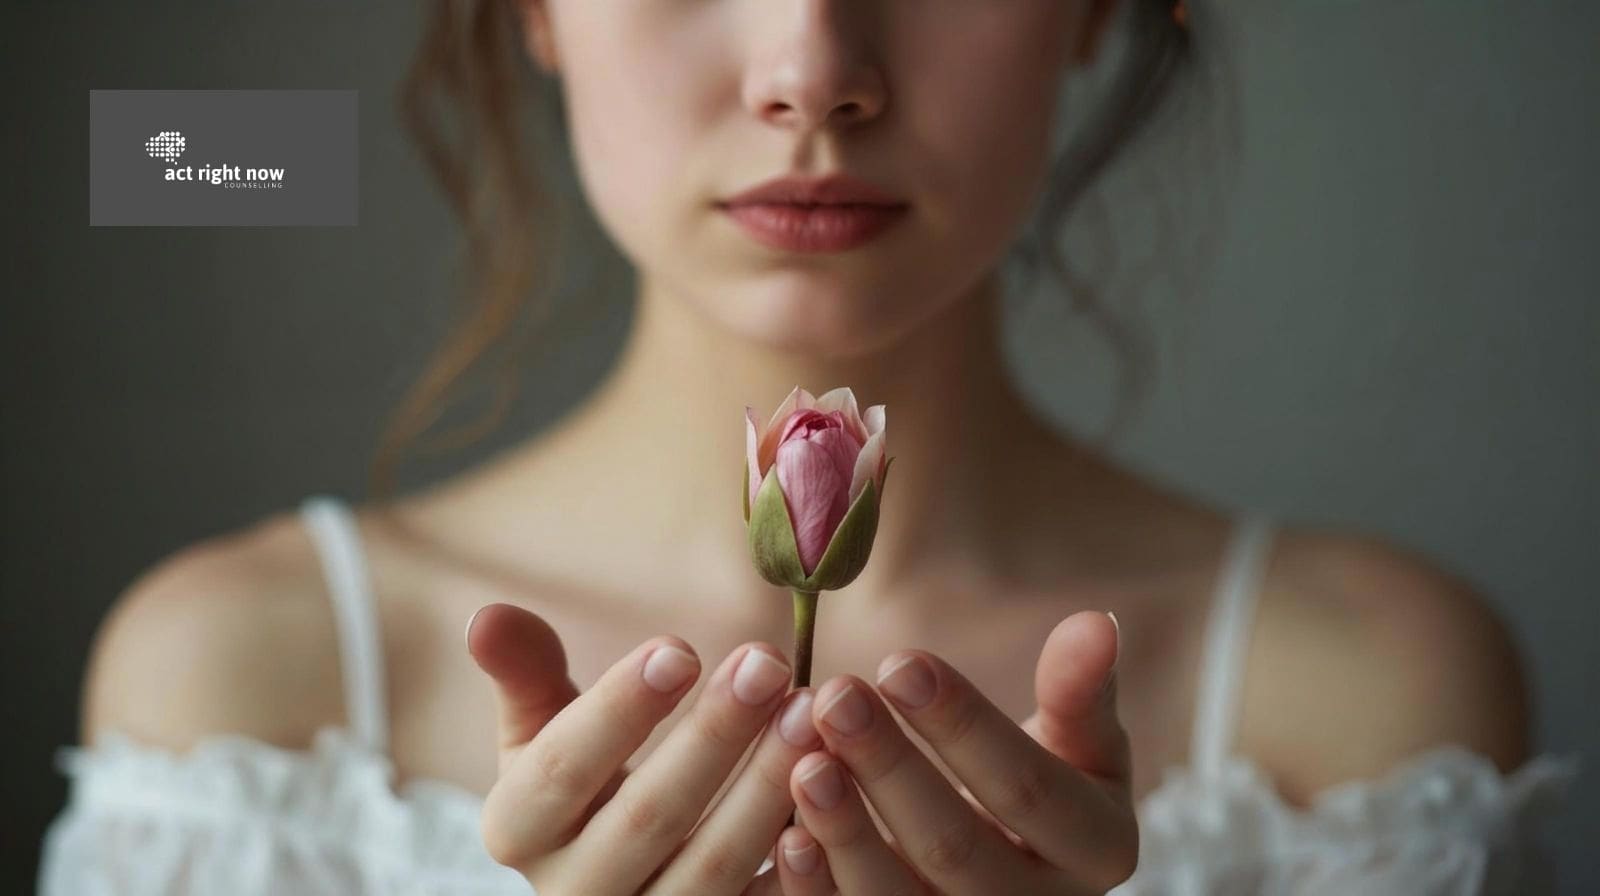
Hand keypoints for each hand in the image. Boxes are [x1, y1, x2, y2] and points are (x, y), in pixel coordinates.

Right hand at [466, 602, 821, 894]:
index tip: (679, 648)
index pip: (558, 771)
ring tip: (810, 709)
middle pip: (647, 817)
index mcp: (519, 832)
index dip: (617, 711)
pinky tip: (836, 788)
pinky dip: (801, 855)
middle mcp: (575, 895)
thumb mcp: (544, 733)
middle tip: (768, 661)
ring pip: (713, 866)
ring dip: (766, 785)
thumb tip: (487, 617)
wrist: (622, 883)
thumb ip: (526, 676)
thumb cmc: (586, 786)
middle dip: (712, 735)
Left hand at [768, 610, 1135, 894]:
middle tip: (836, 698)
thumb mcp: (1079, 743)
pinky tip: (787, 834)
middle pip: (955, 846)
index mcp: (1098, 850)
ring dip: (847, 831)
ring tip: (804, 762)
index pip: (1027, 788)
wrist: (1019, 875)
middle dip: (890, 768)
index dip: (962, 726)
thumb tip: (1097, 622)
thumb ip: (1080, 691)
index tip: (898, 661)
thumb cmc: (1045, 789)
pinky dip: (819, 888)